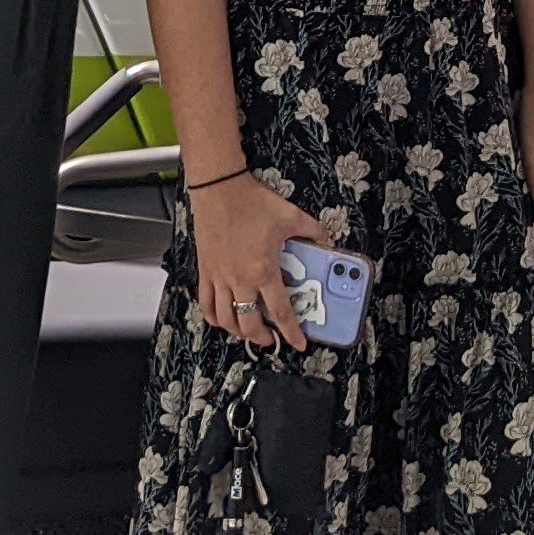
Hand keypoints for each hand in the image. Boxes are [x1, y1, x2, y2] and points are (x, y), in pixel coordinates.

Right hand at [187, 171, 328, 352]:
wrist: (220, 189)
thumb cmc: (253, 202)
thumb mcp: (291, 215)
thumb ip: (313, 231)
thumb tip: (328, 240)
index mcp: (263, 270)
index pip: (280, 311)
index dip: (291, 332)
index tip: (298, 344)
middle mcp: (240, 280)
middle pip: (249, 323)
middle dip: (262, 337)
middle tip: (271, 339)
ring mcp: (219, 278)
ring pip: (226, 320)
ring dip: (238, 332)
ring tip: (248, 332)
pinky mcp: (205, 272)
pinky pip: (205, 305)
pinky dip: (214, 318)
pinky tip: (222, 319)